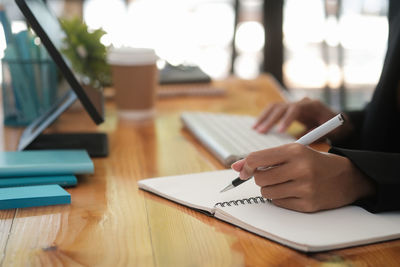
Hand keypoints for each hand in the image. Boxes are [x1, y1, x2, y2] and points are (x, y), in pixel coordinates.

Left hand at [231, 143, 375, 212]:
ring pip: (266, 192)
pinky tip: (293, 191)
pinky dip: (280, 198)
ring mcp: (305, 188)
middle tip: (272, 175)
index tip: (243, 170)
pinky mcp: (308, 204)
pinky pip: (278, 203)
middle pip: (259, 178)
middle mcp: (301, 169)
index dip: (245, 166)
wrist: (347, 177)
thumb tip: (236, 167)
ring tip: (284, 182)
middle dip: (260, 178)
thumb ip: (263, 157)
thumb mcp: (292, 152)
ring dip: (270, 188)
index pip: (256, 158)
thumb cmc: (314, 161)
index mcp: (295, 151)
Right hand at [253, 98, 351, 141]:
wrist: (338, 121)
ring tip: (255, 129)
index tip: (280, 132)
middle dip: (270, 120)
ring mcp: (293, 105)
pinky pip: (273, 111)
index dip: (287, 119)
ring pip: (274, 107)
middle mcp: (301, 102)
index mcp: (313, 106)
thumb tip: (299, 141)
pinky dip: (264, 118)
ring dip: (263, 118)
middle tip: (261, 132)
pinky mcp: (288, 110)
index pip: (296, 109)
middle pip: (281, 107)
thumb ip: (317, 135)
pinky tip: (256, 127)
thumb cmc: (336, 128)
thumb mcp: (332, 132)